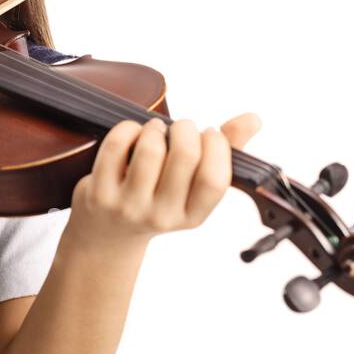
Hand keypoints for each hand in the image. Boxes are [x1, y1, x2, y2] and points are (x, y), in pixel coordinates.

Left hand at [65, 113, 261, 249]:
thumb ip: (225, 152)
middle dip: (186, 128)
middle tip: (181, 128)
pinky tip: (133, 132)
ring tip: (156, 129)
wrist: (106, 235)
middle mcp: (162, 216)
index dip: (217, 146)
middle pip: (185, 156)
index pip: (215, 179)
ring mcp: (128, 207)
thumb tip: (253, 119)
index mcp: (193, 216)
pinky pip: (116, 147)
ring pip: (151, 150)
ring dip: (156, 127)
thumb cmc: (156, 200)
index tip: (209, 134)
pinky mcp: (99, 193)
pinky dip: (128, 128)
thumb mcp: (191, 188)